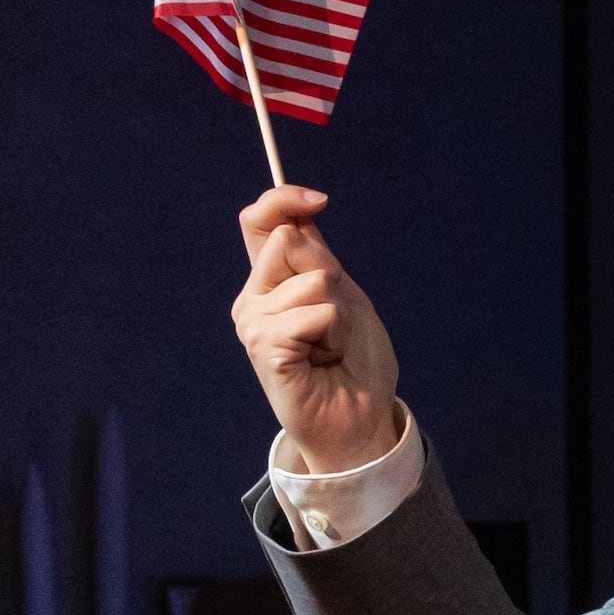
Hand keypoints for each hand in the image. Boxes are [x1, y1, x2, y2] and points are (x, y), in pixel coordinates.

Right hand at [233, 187, 404, 474]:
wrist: (360, 414)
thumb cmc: (355, 359)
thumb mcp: (345, 296)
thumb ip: (318, 258)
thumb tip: (298, 217)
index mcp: (271, 280)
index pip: (259, 222)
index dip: (283, 200)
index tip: (319, 201)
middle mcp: (253, 297)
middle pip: (289, 241)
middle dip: (332, 274)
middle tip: (336, 319)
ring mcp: (253, 322)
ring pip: (313, 281)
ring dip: (339, 313)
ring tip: (330, 344)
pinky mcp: (263, 347)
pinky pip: (315, 314)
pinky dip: (334, 334)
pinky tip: (323, 358)